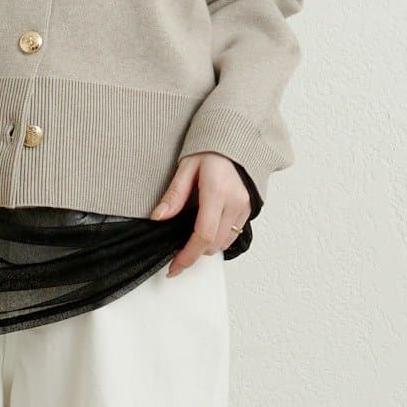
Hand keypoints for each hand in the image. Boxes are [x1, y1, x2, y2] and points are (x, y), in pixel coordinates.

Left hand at [150, 152, 250, 274]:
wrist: (238, 139)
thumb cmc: (211, 149)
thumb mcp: (186, 167)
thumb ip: (174, 195)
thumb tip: (158, 217)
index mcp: (217, 191)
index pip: (203, 234)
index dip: (187, 256)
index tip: (175, 267)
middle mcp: (234, 201)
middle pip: (213, 244)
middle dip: (193, 254)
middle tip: (177, 254)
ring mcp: (244, 207)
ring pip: (224, 243)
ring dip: (206, 247)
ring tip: (191, 240)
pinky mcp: (248, 209)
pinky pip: (233, 235)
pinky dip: (218, 239)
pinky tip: (206, 231)